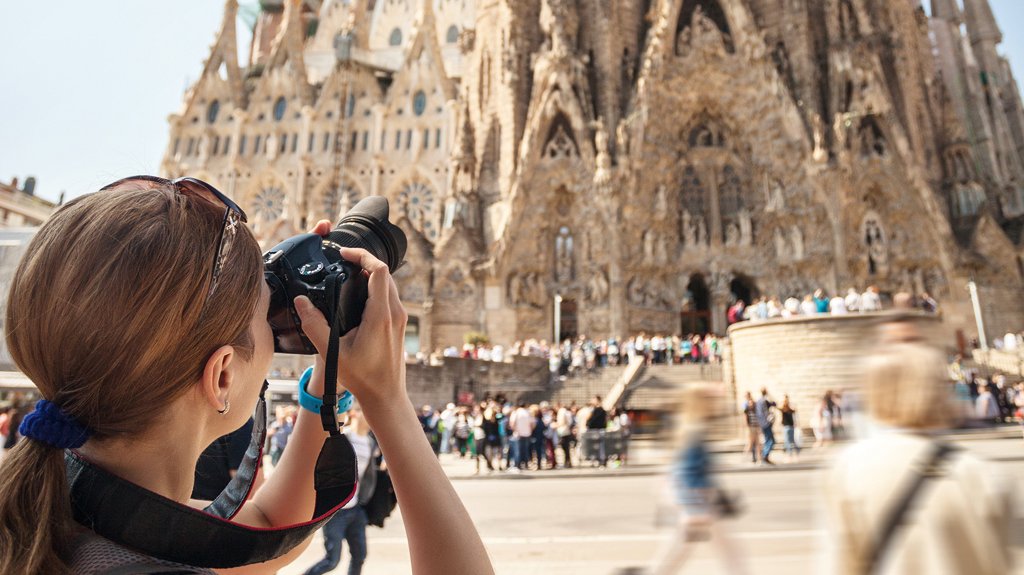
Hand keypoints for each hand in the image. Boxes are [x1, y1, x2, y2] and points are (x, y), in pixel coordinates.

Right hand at [293, 246, 407, 408]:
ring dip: (371, 274)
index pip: (378, 271)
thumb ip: (315, 325)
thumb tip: (301, 301)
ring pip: (389, 284)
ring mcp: (400, 319)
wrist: (386, 396)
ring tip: (348, 273)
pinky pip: (390, 296)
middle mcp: (395, 313)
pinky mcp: (399, 324)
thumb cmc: (362, 378)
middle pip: (384, 274)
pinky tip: (358, 294)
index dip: (362, 256)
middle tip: (343, 260)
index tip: (344, 253)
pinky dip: (376, 288)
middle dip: (365, 262)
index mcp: (381, 315)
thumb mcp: (332, 353)